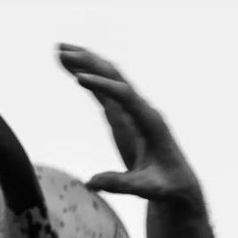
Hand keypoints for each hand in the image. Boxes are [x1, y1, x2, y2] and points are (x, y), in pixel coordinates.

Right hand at [57, 43, 204, 212]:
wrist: (178, 184)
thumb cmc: (167, 187)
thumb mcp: (147, 189)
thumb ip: (122, 184)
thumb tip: (93, 182)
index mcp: (151, 122)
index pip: (126, 96)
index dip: (104, 86)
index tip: (79, 79)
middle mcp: (143, 110)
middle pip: (117, 78)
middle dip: (91, 63)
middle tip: (63, 51)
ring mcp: (133, 111)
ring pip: (110, 79)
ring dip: (87, 62)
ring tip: (60, 49)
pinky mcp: (124, 116)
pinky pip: (105, 91)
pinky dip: (88, 77)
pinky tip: (70, 68)